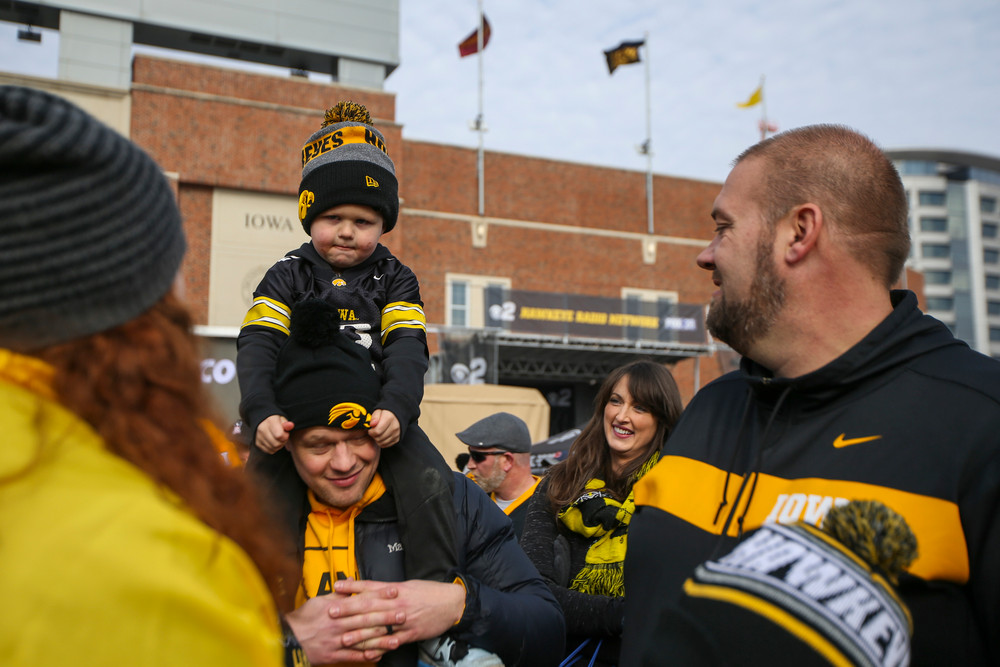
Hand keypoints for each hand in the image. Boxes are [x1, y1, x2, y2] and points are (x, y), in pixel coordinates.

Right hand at [255, 414, 293, 453]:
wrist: (264, 421)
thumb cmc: (276, 421)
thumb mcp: (283, 419)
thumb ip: (287, 424)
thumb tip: (291, 425)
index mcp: (270, 421)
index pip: (279, 435)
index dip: (285, 436)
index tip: (285, 432)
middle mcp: (262, 429)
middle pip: (276, 444)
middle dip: (283, 442)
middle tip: (283, 437)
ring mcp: (259, 437)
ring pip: (274, 449)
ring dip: (279, 446)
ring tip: (279, 439)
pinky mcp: (257, 443)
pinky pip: (270, 451)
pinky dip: (274, 448)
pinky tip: (274, 442)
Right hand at [284, 593, 404, 663]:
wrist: (287, 639)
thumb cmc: (303, 618)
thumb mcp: (318, 600)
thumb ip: (337, 593)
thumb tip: (351, 582)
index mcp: (335, 607)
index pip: (361, 599)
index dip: (379, 594)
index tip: (394, 591)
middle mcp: (338, 623)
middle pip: (366, 618)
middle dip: (386, 616)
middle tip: (403, 614)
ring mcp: (337, 641)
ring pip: (362, 639)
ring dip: (381, 639)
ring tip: (396, 638)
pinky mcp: (333, 656)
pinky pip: (352, 656)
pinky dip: (366, 656)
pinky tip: (379, 656)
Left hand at [332, 578, 464, 647]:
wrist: (451, 602)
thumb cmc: (428, 592)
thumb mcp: (407, 585)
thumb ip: (387, 588)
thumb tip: (368, 587)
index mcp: (395, 589)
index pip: (370, 587)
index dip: (352, 587)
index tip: (336, 587)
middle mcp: (397, 603)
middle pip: (370, 606)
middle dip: (349, 610)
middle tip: (332, 613)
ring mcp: (404, 620)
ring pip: (379, 627)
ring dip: (361, 633)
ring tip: (345, 638)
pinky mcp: (411, 633)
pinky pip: (393, 642)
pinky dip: (381, 648)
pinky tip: (369, 654)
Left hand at [369, 409, 400, 447]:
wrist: (396, 416)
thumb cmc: (385, 413)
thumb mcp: (378, 411)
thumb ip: (374, 417)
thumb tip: (372, 424)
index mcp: (389, 418)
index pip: (377, 431)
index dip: (371, 431)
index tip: (371, 428)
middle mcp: (395, 426)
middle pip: (379, 438)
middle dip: (373, 436)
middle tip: (374, 431)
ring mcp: (397, 434)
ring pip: (382, 443)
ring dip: (377, 439)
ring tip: (378, 433)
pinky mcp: (397, 439)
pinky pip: (386, 445)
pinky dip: (381, 442)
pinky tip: (381, 436)